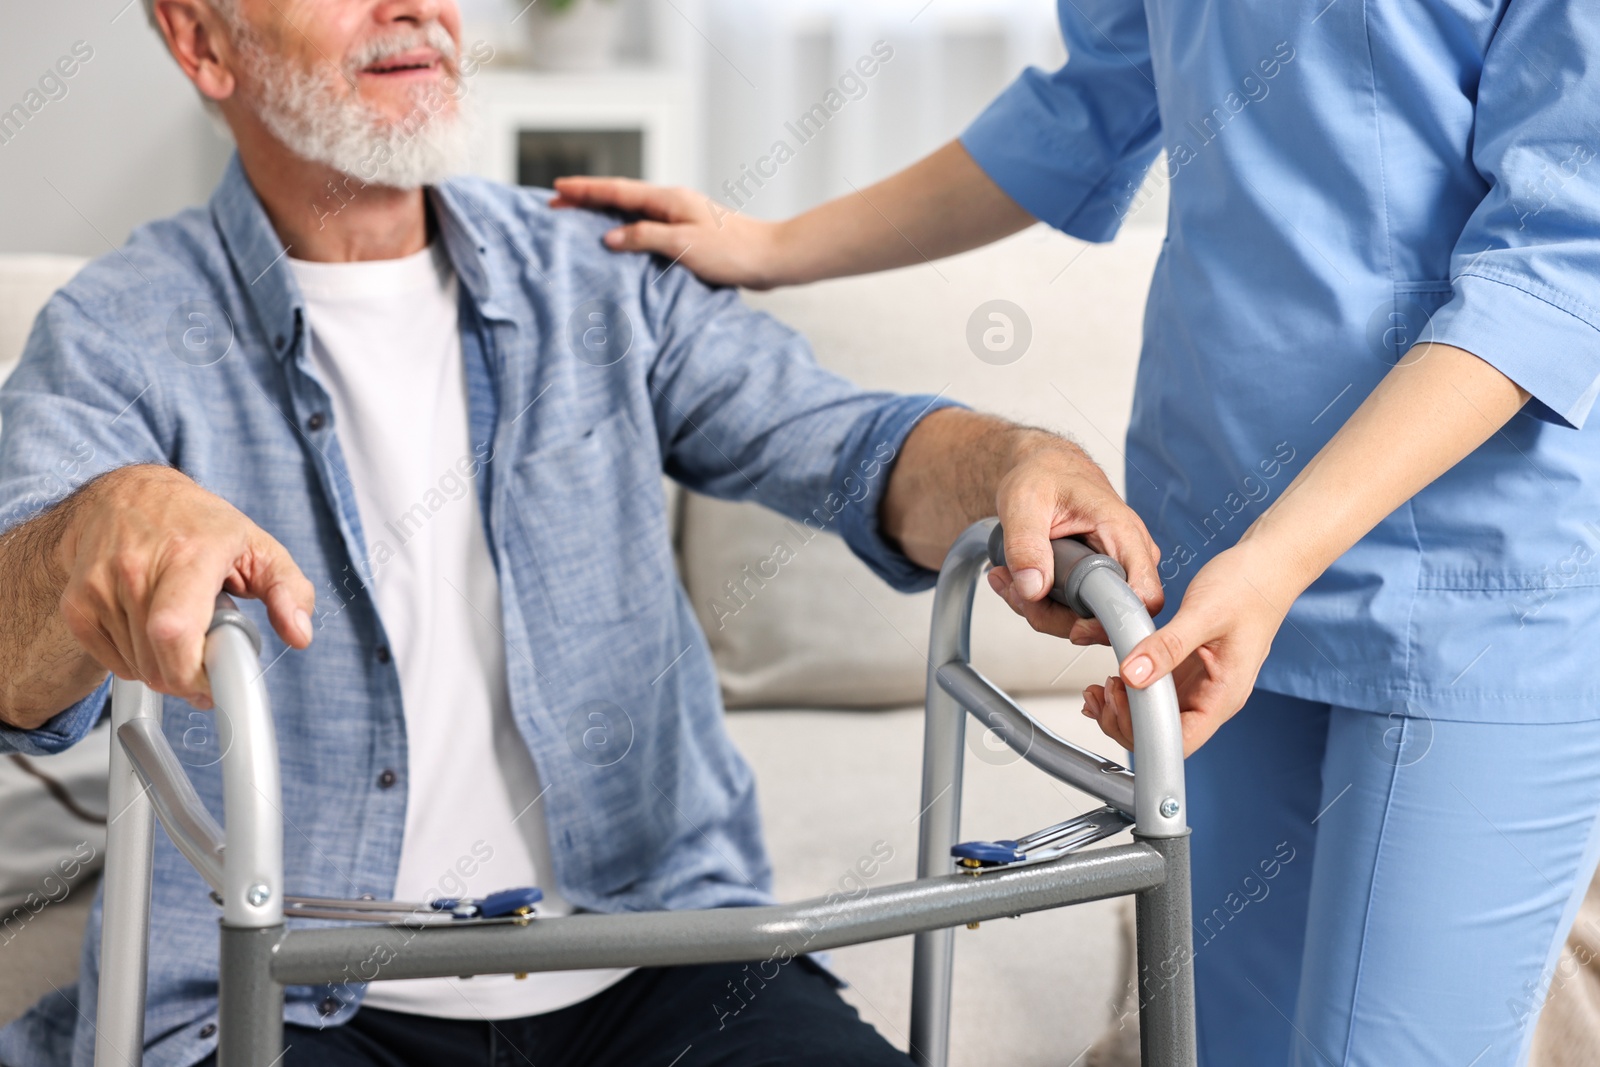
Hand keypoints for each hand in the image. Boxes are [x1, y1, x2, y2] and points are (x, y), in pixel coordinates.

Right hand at [54, 466, 314, 707]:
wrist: (129, 496)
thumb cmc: (199, 524)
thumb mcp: (259, 546)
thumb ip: (290, 590)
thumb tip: (300, 634)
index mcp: (189, 554)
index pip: (174, 630)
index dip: (193, 673)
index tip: (218, 684)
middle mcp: (137, 568)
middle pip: (156, 660)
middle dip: (189, 681)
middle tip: (209, 668)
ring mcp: (100, 586)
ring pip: (137, 668)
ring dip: (166, 671)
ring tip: (184, 633)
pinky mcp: (77, 604)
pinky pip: (114, 663)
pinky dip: (139, 664)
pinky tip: (154, 634)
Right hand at [550, 177, 786, 289]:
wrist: (769, 258)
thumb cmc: (732, 252)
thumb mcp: (684, 245)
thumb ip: (644, 238)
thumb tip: (610, 236)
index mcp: (668, 199)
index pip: (616, 191)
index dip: (585, 190)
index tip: (557, 188)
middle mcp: (671, 203)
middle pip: (620, 197)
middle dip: (586, 198)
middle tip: (555, 204)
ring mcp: (679, 216)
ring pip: (632, 210)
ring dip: (603, 212)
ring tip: (577, 218)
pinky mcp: (687, 233)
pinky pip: (646, 226)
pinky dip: (624, 227)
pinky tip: (618, 238)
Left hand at [985, 433, 1163, 644]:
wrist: (1046, 469)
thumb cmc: (1044, 476)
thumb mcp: (1024, 501)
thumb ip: (1026, 545)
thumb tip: (1033, 588)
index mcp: (1122, 531)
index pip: (1144, 595)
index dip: (1113, 622)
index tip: (1073, 628)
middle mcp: (1128, 555)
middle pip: (1109, 617)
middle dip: (1056, 617)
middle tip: (1016, 591)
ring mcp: (1115, 570)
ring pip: (1086, 618)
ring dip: (1041, 610)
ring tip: (1008, 577)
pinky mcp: (1097, 580)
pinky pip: (1074, 610)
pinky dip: (1041, 604)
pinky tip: (1016, 581)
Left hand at [1080, 543, 1302, 754]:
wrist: (1266, 567)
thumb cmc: (1250, 587)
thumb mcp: (1204, 613)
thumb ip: (1168, 646)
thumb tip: (1134, 675)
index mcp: (1224, 695)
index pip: (1181, 742)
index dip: (1144, 732)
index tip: (1120, 701)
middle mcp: (1212, 698)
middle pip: (1163, 736)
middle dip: (1125, 723)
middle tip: (1102, 693)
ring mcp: (1199, 686)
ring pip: (1155, 718)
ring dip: (1122, 710)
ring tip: (1099, 688)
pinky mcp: (1187, 671)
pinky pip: (1154, 693)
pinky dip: (1129, 691)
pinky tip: (1111, 680)